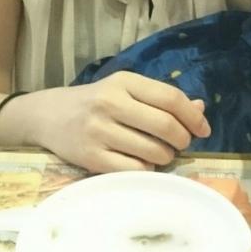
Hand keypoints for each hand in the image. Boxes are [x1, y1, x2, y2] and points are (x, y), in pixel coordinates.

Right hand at [36, 73, 210, 173]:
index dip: (193, 117)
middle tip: (181, 144)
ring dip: (166, 156)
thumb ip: (161, 98)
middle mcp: (110, 103)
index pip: (170, 98)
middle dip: (183, 139)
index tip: (203, 129)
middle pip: (165, 125)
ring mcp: (99, 131)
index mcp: (123, 82)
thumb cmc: (95, 102)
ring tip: (160, 152)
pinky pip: (135, 169)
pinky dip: (147, 169)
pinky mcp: (91, 158)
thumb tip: (200, 109)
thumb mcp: (125, 90)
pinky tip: (141, 162)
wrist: (47, 115)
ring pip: (153, 152)